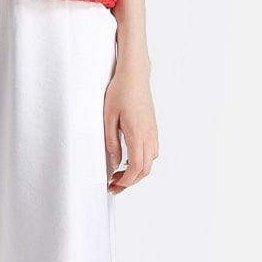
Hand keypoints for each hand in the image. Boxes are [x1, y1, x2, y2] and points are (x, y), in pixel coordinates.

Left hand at [103, 62, 157, 190]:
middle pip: (145, 169)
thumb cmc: (120, 92)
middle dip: (130, 182)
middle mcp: (149, 136)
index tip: (113, 185)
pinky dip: (141, 162)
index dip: (125, 181)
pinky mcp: (153, 129)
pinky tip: (128, 161)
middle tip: (113, 186)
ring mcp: (153, 132)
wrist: (135, 75)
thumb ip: (111, 142)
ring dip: (136, 173)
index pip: (136, 167)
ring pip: (149, 162)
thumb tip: (114, 163)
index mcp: (138, 134)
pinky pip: (151, 152)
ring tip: (118, 175)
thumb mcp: (108, 118)